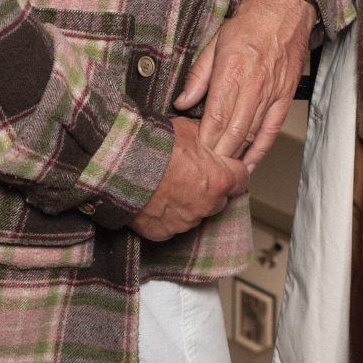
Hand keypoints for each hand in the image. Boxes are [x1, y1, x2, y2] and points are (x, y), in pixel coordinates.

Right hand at [128, 119, 248, 241]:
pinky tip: (156, 200)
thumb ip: (208, 140)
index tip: (224, 167)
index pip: (241, 178)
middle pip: (220, 199)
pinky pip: (172, 226)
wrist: (121, 163)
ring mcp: (186, 222)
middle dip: (210, 189)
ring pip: (196, 214)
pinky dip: (167, 216)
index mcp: (220, 180)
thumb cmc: (156, 144)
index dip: (232, 170)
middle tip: (192, 176)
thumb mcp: (190, 130)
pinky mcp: (164, 233)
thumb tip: (213, 139)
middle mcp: (207, 205)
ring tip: (169, 187)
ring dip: (188, 203)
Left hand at [173, 0, 314, 169]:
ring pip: (251, 133)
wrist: (284, 12)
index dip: (204, 139)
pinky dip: (260, 150)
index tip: (194, 154)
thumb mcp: (215, 44)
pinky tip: (249, 163)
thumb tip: (182, 102)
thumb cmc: (250, 24)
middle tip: (204, 170)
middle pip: (233, 131)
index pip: (215, 116)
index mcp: (233, 71)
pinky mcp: (284, 97)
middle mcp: (253, 86)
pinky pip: (271, 130)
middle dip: (217, 154)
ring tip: (222, 172)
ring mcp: (271, 94)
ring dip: (236, 155)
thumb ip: (198, 76)